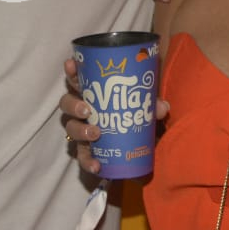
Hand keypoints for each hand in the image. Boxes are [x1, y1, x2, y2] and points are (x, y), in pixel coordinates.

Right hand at [60, 57, 168, 173]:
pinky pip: (82, 157)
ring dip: (80, 130)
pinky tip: (97, 166)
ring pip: (71, 128)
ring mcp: (82, 131)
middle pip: (67, 103)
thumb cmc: (134, 115)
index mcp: (92, 93)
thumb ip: (152, 105)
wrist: (138, 144)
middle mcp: (82, 110)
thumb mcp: (144, 107)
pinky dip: (88, 162)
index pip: (77, 79)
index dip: (71, 71)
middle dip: (74, 104)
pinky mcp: (86, 151)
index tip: (71, 63)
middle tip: (87, 109)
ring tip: (95, 133)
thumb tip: (162, 107)